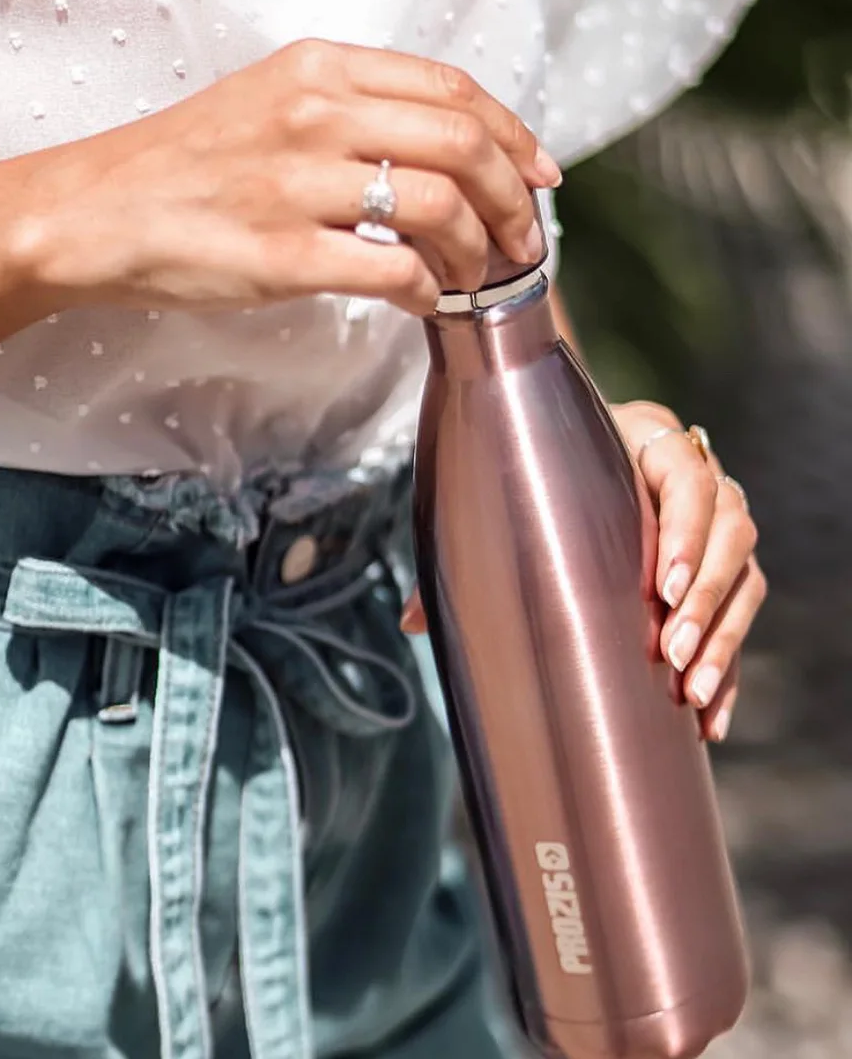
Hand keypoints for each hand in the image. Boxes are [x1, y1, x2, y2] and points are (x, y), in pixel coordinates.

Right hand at [19, 39, 561, 316]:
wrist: (94, 213)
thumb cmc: (181, 166)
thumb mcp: (266, 102)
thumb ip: (346, 112)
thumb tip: (428, 151)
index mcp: (318, 71)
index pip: (453, 88)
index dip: (515, 134)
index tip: (540, 175)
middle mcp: (314, 116)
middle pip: (463, 143)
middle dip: (515, 200)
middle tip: (523, 241)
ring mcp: (297, 186)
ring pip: (438, 208)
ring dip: (477, 251)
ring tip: (477, 277)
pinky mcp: (279, 255)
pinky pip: (388, 270)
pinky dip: (426, 290)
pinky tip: (425, 301)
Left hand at [401, 401, 765, 743]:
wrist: (568, 445)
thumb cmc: (534, 468)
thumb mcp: (509, 488)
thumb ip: (469, 546)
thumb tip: (412, 622)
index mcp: (645, 439)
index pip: (687, 475)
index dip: (686, 530)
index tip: (665, 586)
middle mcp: (695, 473)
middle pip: (731, 528)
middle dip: (706, 597)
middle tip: (671, 653)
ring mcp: (717, 519)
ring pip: (745, 572)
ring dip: (724, 635)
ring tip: (692, 691)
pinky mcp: (723, 566)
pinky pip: (741, 613)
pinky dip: (730, 663)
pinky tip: (709, 716)